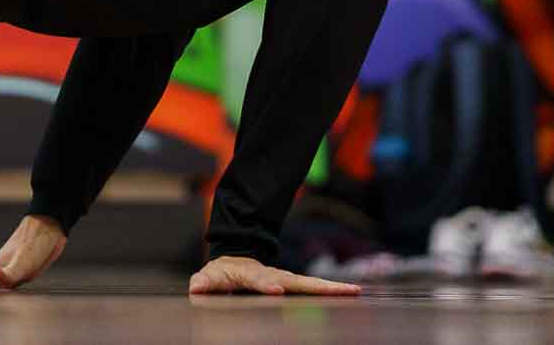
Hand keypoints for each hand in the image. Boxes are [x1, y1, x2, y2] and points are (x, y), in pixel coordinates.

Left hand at [187, 255, 359, 295]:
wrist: (237, 260)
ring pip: (311, 286)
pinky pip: (315, 293)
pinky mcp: (295, 287)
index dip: (267, 285)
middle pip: (298, 282)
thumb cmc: (224, 272)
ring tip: (356, 291)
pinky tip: (352, 294)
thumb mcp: (210, 276)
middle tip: (341, 290)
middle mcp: (275, 276)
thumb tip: (197, 287)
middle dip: (319, 287)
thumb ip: (205, 282)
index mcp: (252, 274)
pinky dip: (333, 293)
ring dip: (334, 289)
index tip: (277, 290)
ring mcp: (287, 281)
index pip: (260, 280)